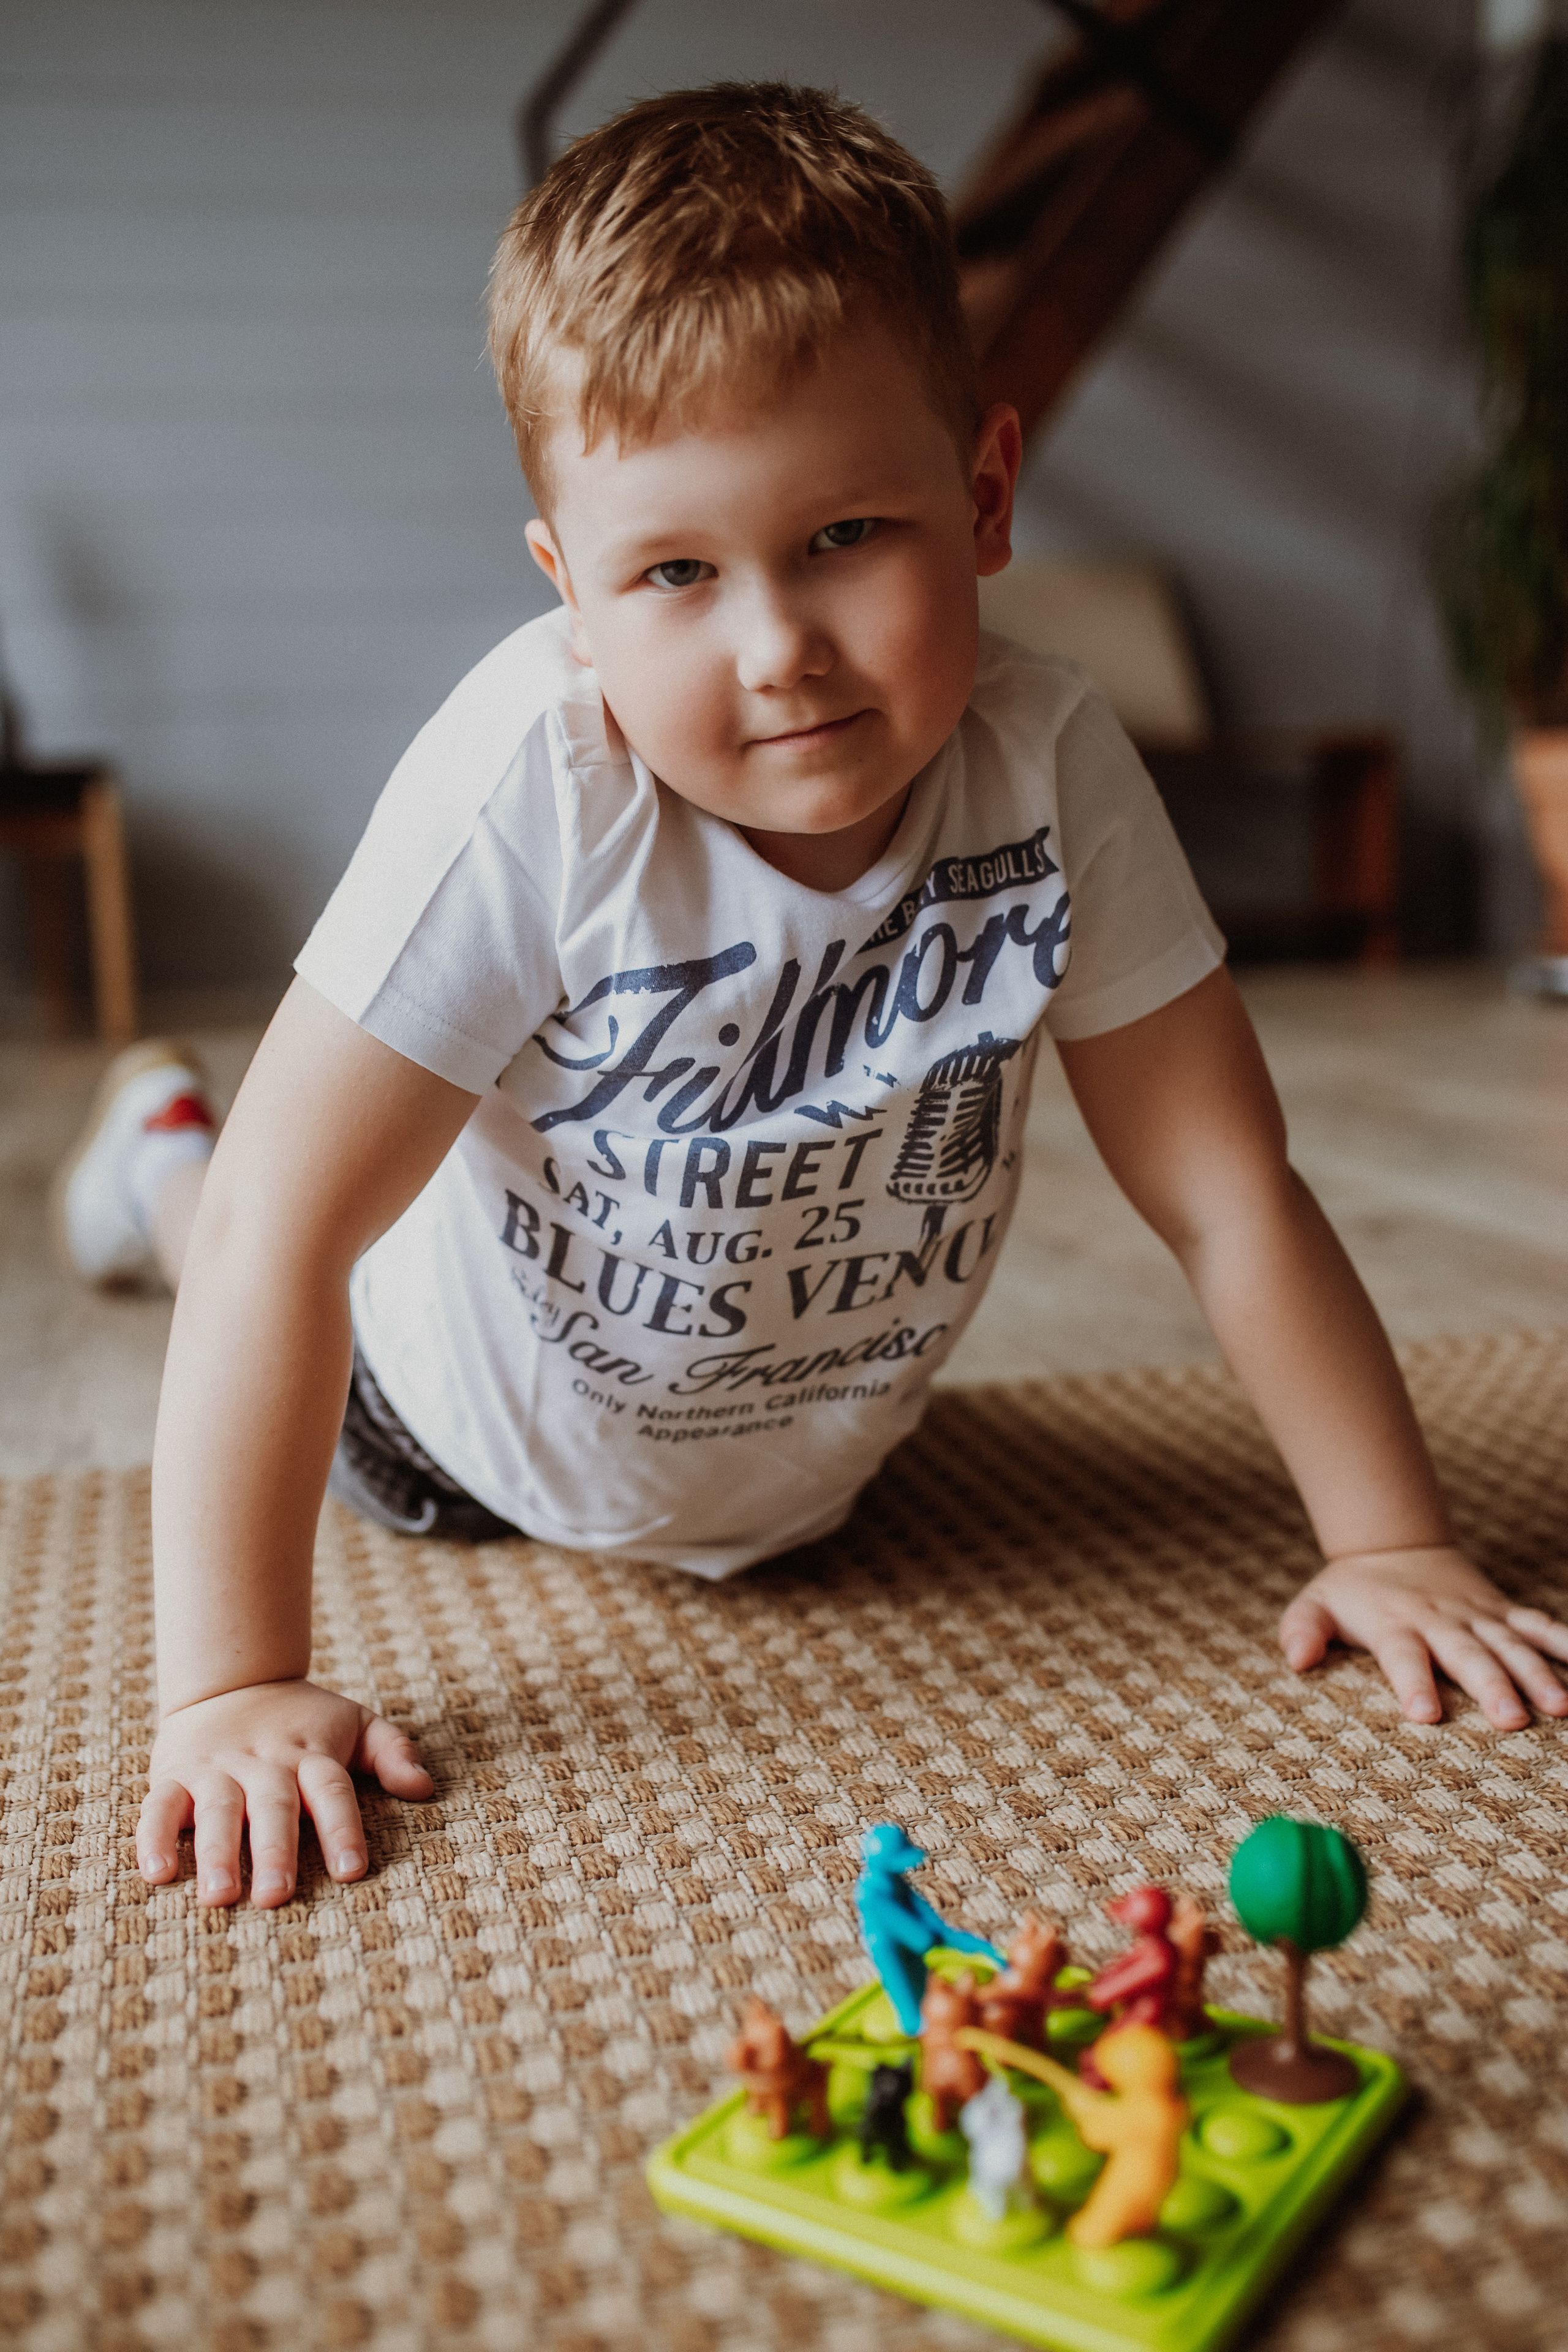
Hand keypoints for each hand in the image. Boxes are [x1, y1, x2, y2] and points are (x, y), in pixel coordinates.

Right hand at [138, 1678, 433, 1905]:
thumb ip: (392, 1752)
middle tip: (276, 1897)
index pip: (330, 1790)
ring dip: (217, 1853)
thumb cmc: (303, 1718)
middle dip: (275, 1851)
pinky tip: (158, 1873)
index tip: (352, 1871)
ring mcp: (216, 1768)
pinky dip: (154, 1838)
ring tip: (219, 1896)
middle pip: (273, 1805)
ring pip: (216, 1810)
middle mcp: (263, 1762)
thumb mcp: (355, 1722)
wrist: (230, 1679)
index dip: (341, 1828)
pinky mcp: (174, 1775)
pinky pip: (159, 1806)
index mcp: (310, 1753)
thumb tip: (425, 1788)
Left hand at [1279, 1546, 1567, 1731]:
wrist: (1395, 1542)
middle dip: (1491, 1686)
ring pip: (1511, 1644)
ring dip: (1537, 1673)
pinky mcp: (1502, 1611)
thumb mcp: (1315, 1603)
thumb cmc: (1351, 1589)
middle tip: (1511, 1720)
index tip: (1426, 1715)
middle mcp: (1440, 1620)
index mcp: (1395, 1623)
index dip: (1414, 1683)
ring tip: (1560, 1705)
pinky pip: (1539, 1625)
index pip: (1403, 1655)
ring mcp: (1477, 1615)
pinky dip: (1566, 1642)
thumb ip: (1303, 1629)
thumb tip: (1296, 1658)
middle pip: (1467, 1655)